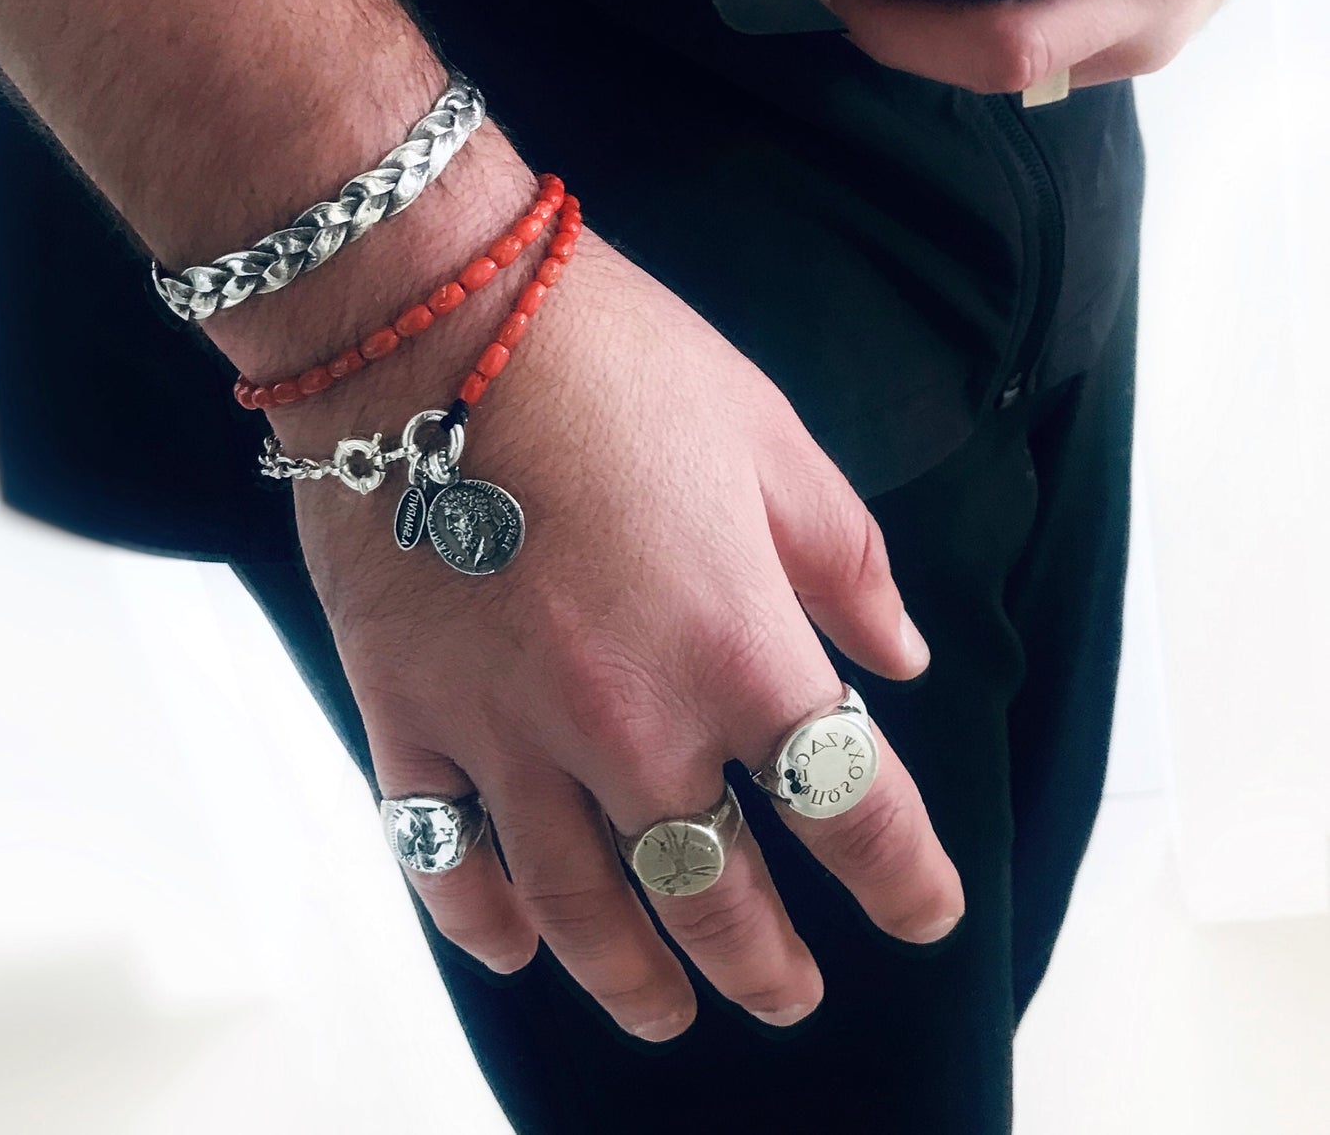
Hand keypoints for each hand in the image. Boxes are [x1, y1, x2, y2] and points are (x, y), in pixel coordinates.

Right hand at [273, 184, 961, 1042]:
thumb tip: (899, 654)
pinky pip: (441, 854)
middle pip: (719, 892)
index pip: (853, 811)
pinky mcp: (406, 713)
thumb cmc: (613, 358)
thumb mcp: (770, 438)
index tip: (925, 911)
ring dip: (634, 978)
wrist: (430, 318)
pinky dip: (480, 918)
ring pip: (582, 909)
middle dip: (768, 959)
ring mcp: (506, 731)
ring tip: (669, 1014)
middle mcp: (630, 724)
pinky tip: (514, 946)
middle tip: (791, 993)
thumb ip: (846, 562)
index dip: (905, 880)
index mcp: (740, 650)